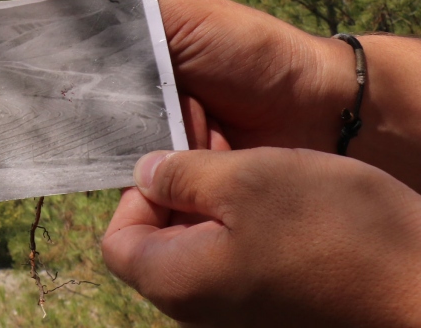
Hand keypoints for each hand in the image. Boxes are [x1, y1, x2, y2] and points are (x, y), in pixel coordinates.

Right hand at [33, 0, 344, 152]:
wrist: (312, 112)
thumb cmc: (247, 49)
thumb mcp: (177, 11)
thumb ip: (113, 8)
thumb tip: (40, 3)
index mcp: (127, 45)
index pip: (64, 46)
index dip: (30, 51)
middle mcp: (127, 89)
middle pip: (67, 93)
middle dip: (44, 97)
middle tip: (6, 100)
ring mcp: (140, 132)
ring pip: (86, 134)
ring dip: (75, 134)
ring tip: (41, 130)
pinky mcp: (157, 172)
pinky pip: (116, 171)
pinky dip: (105, 168)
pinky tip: (82, 162)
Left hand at [103, 148, 420, 326]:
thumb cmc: (335, 233)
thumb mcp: (246, 180)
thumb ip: (182, 175)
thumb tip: (144, 173)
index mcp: (178, 283)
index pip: (117, 238)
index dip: (136, 191)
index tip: (173, 154)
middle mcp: (202, 309)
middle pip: (161, 240)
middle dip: (181, 187)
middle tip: (215, 143)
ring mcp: (244, 312)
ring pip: (206, 245)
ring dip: (220, 199)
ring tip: (254, 161)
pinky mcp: (282, 306)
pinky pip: (245, 258)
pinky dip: (252, 222)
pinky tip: (284, 191)